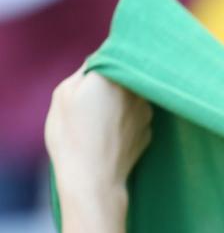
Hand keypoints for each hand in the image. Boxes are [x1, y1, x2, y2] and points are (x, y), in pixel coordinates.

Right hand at [44, 68, 151, 200]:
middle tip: (96, 95)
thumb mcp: (64, 94)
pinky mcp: (150, 132)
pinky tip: (112, 132)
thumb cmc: (71, 135)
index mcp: (110, 75)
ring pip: (134, 96)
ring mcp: (146, 113)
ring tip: (102, 118)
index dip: (103, 60)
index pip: (112, 53)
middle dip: (114, 80)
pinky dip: (128, 119)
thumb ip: (84, 73)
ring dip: (123, 100)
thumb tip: (98, 63)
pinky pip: (138, 116)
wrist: (93, 179)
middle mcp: (135, 90)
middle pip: (126, 74)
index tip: (95, 71)